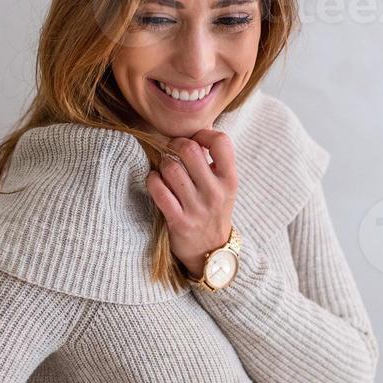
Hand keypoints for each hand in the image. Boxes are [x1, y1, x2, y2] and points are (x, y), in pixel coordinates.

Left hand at [144, 129, 237, 278]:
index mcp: (229, 180)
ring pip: (170, 169)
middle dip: (175, 145)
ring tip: (165, 170)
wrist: (212, 252)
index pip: (221, 142)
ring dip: (162, 164)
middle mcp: (215, 193)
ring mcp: (197, 208)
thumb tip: (194, 131)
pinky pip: (158, 190)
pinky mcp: (178, 221)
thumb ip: (215, 161)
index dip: (202, 133)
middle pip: (189, 150)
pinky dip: (153, 181)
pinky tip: (156, 182)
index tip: (195, 140)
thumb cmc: (214, 210)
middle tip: (172, 150)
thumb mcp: (225, 187)